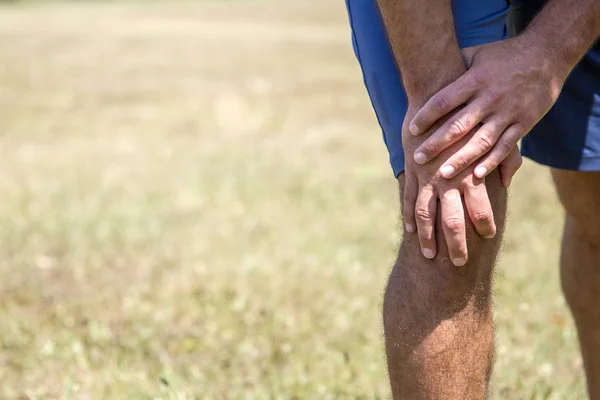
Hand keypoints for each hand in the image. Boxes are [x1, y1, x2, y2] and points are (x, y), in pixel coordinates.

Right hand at [402, 108, 503, 266]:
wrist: (436, 92)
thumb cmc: (471, 111)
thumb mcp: (494, 133)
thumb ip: (504, 158)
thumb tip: (506, 181)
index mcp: (470, 170)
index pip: (478, 207)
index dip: (483, 224)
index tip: (487, 238)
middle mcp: (447, 178)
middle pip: (450, 218)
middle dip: (455, 242)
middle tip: (459, 263)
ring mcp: (426, 176)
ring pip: (425, 214)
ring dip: (428, 237)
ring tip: (429, 256)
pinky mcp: (411, 170)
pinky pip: (408, 198)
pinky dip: (409, 216)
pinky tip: (411, 231)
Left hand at [407, 36, 566, 185]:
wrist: (546, 56)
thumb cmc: (504, 55)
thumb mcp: (477, 54)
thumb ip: (454, 66)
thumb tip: (426, 68)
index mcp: (474, 80)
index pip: (444, 100)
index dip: (426, 115)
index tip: (411, 129)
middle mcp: (489, 98)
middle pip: (458, 125)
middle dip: (436, 144)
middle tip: (418, 158)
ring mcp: (507, 112)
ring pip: (481, 141)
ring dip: (462, 159)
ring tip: (444, 175)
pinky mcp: (523, 123)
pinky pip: (506, 146)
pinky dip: (493, 162)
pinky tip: (477, 176)